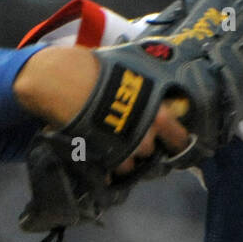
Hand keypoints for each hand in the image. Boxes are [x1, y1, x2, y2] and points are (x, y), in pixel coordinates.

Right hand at [13, 46, 191, 174]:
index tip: (173, 142)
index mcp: (157, 113)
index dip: (177, 140)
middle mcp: (145, 136)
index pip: (179, 137)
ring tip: (111, 144)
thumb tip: (154, 87)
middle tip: (131, 136)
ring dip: (124, 158)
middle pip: (151, 151)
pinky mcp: (102, 159)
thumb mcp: (131, 71)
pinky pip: (110, 172)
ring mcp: (124, 151)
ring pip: (131, 164)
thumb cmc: (95, 69)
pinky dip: (106, 169)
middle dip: (143, 146)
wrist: (62, 81)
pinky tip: (99, 159)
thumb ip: (145, 86)